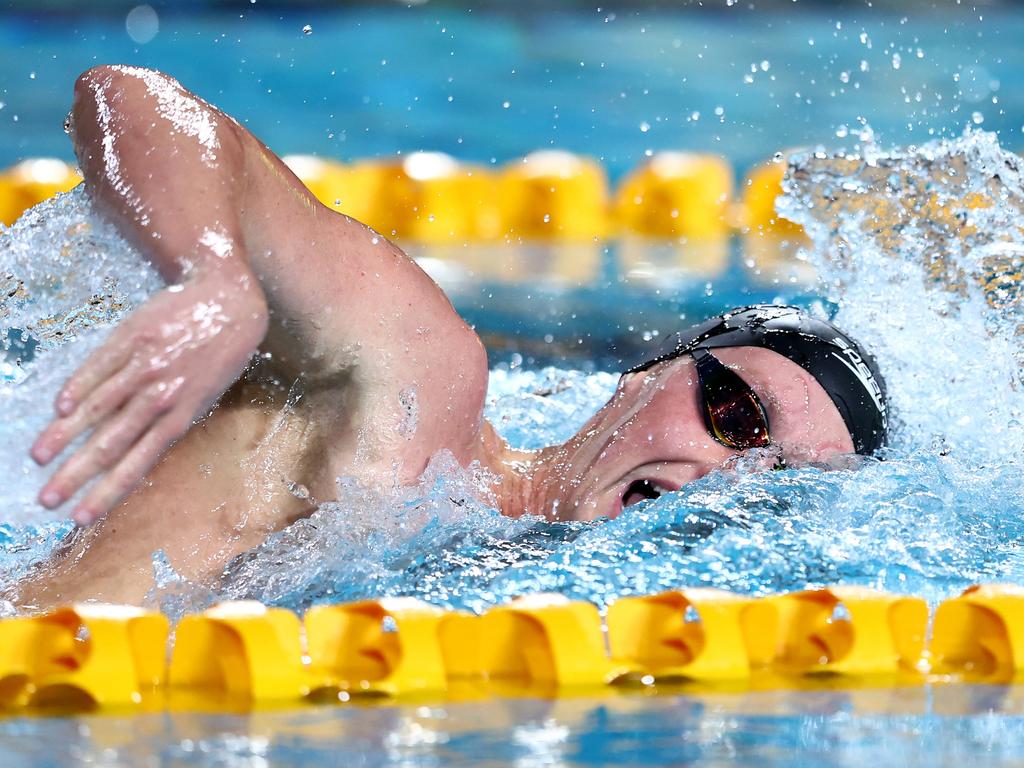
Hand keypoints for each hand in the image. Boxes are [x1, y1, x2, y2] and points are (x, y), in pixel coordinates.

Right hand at [31, 268, 268, 524]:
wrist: (226, 297)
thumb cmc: (221, 353)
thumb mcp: (207, 393)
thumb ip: (172, 419)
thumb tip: (138, 447)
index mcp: (182, 414)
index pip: (138, 463)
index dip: (108, 491)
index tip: (82, 516)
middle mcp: (161, 395)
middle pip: (110, 443)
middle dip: (75, 475)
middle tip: (46, 499)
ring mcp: (143, 365)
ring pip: (96, 407)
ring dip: (63, 436)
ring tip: (38, 458)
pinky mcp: (130, 337)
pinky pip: (97, 367)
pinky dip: (77, 388)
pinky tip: (57, 410)